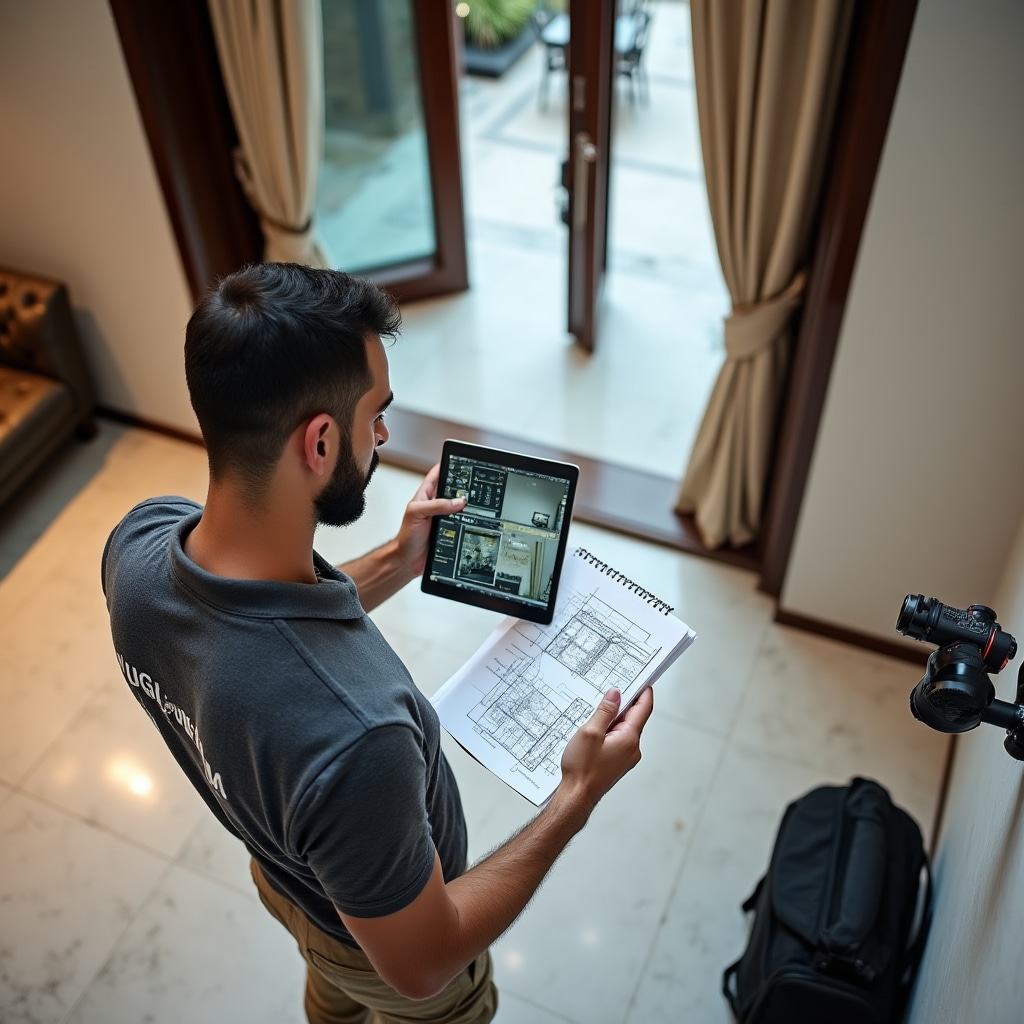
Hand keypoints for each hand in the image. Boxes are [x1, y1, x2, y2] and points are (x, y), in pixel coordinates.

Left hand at [393, 463, 465, 578]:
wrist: (408, 560)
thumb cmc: (407, 536)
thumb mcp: (416, 513)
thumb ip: (435, 505)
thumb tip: (457, 501)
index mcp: (427, 494)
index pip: (439, 473)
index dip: (450, 465)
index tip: (462, 461)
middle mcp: (438, 504)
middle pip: (455, 488)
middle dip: (465, 485)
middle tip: (474, 486)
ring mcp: (446, 516)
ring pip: (462, 505)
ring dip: (469, 506)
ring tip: (474, 504)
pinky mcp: (452, 529)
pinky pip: (465, 521)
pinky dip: (471, 520)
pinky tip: (474, 520)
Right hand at [555, 686, 653, 818]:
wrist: (576, 797)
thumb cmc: (582, 769)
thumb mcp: (590, 732)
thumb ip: (604, 712)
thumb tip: (615, 694)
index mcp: (629, 739)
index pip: (643, 709)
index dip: (644, 692)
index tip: (643, 679)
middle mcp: (632, 748)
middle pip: (633, 718)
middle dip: (624, 703)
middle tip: (612, 687)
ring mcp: (626, 757)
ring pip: (624, 729)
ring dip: (614, 718)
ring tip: (597, 709)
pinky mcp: (617, 763)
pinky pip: (618, 740)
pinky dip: (610, 730)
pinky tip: (595, 729)